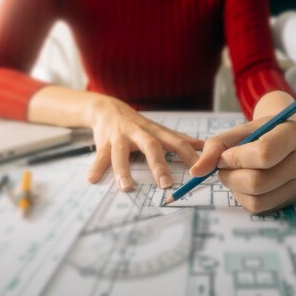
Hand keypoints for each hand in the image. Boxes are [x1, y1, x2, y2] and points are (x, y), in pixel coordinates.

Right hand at [87, 96, 203, 189]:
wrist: (106, 108)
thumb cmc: (137, 124)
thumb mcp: (158, 129)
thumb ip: (178, 139)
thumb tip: (202, 145)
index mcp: (156, 132)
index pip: (177, 142)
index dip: (189, 155)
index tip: (199, 171)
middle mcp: (139, 133)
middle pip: (151, 146)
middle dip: (159, 165)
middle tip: (166, 184)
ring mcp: (120, 137)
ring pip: (121, 153)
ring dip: (123, 170)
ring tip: (127, 188)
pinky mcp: (104, 142)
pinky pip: (100, 156)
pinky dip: (96, 167)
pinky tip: (93, 179)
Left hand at [189, 117, 295, 213]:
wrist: (283, 137)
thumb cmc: (260, 132)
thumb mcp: (238, 131)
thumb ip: (215, 146)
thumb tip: (196, 172)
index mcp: (294, 134)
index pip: (264, 154)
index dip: (236, 158)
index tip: (225, 155)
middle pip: (259, 181)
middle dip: (231, 176)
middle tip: (223, 167)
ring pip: (258, 199)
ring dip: (235, 188)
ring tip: (233, 174)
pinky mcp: (293, 199)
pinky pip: (260, 208)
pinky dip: (243, 198)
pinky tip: (244, 184)